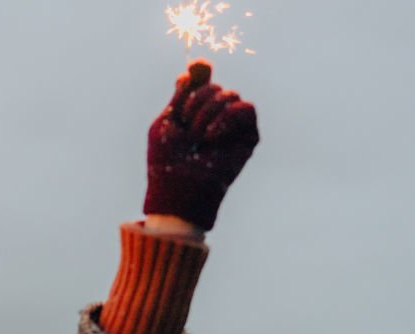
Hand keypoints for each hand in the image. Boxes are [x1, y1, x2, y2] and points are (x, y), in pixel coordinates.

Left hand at [144, 60, 258, 230]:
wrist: (178, 187)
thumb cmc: (166, 161)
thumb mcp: (168, 121)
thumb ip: (182, 94)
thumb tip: (197, 65)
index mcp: (191, 112)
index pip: (201, 80)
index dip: (200, 71)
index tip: (197, 67)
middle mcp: (213, 116)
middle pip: (213, 86)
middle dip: (197, 101)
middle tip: (187, 127)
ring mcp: (231, 126)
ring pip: (230, 94)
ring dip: (209, 112)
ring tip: (198, 136)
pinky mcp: (248, 136)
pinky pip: (246, 108)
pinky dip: (227, 117)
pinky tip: (211, 135)